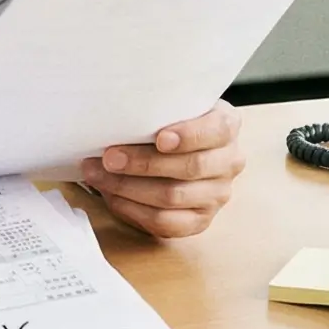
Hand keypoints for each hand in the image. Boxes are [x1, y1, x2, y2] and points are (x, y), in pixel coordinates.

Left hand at [83, 101, 244, 238]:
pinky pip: (166, 223)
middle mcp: (230, 162)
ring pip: (173, 197)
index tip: (159, 138)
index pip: (215, 131)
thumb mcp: (174, 105)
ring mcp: (217, 195)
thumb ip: (159, 107)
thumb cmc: (170, 122)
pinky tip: (113, 197)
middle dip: (144, 163)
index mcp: (227, 126)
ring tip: (99, 175)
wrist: (179, 148)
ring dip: (129, 187)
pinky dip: (134, 210)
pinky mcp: (200, 220)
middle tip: (109, 157)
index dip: (188, 136)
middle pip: (190, 167)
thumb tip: (119, 116)